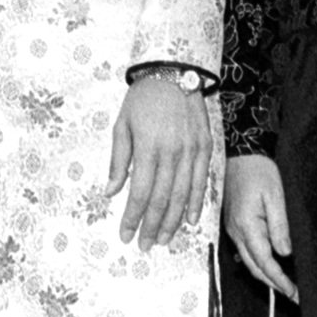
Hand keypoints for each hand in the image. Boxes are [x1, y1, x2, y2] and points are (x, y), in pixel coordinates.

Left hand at [106, 74, 211, 249]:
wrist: (174, 71)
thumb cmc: (143, 98)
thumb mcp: (122, 124)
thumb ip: (119, 160)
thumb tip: (111, 192)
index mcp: (147, 146)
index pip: (140, 191)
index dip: (132, 217)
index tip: (125, 234)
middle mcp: (171, 151)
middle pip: (162, 199)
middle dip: (151, 225)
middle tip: (144, 245)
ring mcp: (191, 150)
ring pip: (182, 195)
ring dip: (172, 221)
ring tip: (163, 239)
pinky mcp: (205, 147)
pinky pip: (201, 182)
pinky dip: (196, 203)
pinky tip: (190, 220)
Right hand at [223, 155, 297, 302]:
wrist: (240, 153)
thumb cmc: (258, 171)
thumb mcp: (275, 196)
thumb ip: (279, 226)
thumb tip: (284, 253)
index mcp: (246, 225)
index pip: (264, 262)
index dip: (279, 280)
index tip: (293, 293)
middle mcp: (235, 230)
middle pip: (254, 267)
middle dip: (273, 284)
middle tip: (293, 296)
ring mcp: (232, 228)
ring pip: (248, 261)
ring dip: (265, 275)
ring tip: (284, 285)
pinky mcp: (233, 223)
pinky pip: (245, 250)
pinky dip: (257, 263)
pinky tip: (268, 267)